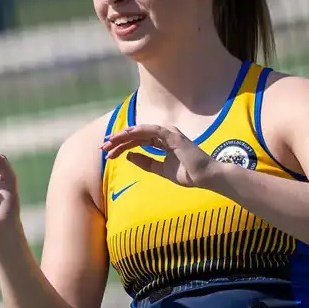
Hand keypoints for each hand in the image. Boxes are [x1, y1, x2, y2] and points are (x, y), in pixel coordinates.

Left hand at [101, 124, 219, 188]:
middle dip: (118, 141)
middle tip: (103, 147)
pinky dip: (139, 130)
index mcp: (162, 141)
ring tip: (110, 142)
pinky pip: (152, 131)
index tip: (108, 152)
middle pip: (136, 135)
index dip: (121, 146)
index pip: (137, 141)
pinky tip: (126, 133)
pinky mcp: (173, 135)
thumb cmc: (187, 173)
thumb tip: (129, 156)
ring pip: (141, 132)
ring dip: (124, 136)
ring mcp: (169, 133)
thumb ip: (145, 162)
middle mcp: (165, 134)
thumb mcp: (160, 169)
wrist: (204, 177)